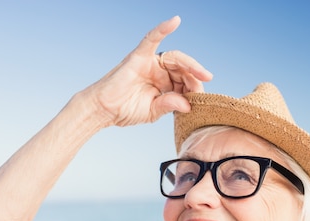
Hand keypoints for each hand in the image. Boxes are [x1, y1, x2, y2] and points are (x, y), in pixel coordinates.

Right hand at [85, 16, 212, 126]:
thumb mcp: (153, 111)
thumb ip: (170, 104)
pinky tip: (175, 21)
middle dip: (196, 76)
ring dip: (190, 64)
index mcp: (163, 84)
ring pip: (175, 58)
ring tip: (202, 73)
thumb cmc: (125, 110)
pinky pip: (152, 38)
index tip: (200, 99)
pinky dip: (163, 28)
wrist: (103, 110)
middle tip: (206, 82)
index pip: (184, 81)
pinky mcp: (139, 56)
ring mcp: (149, 62)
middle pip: (183, 69)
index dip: (194, 88)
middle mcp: (158, 71)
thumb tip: (188, 104)